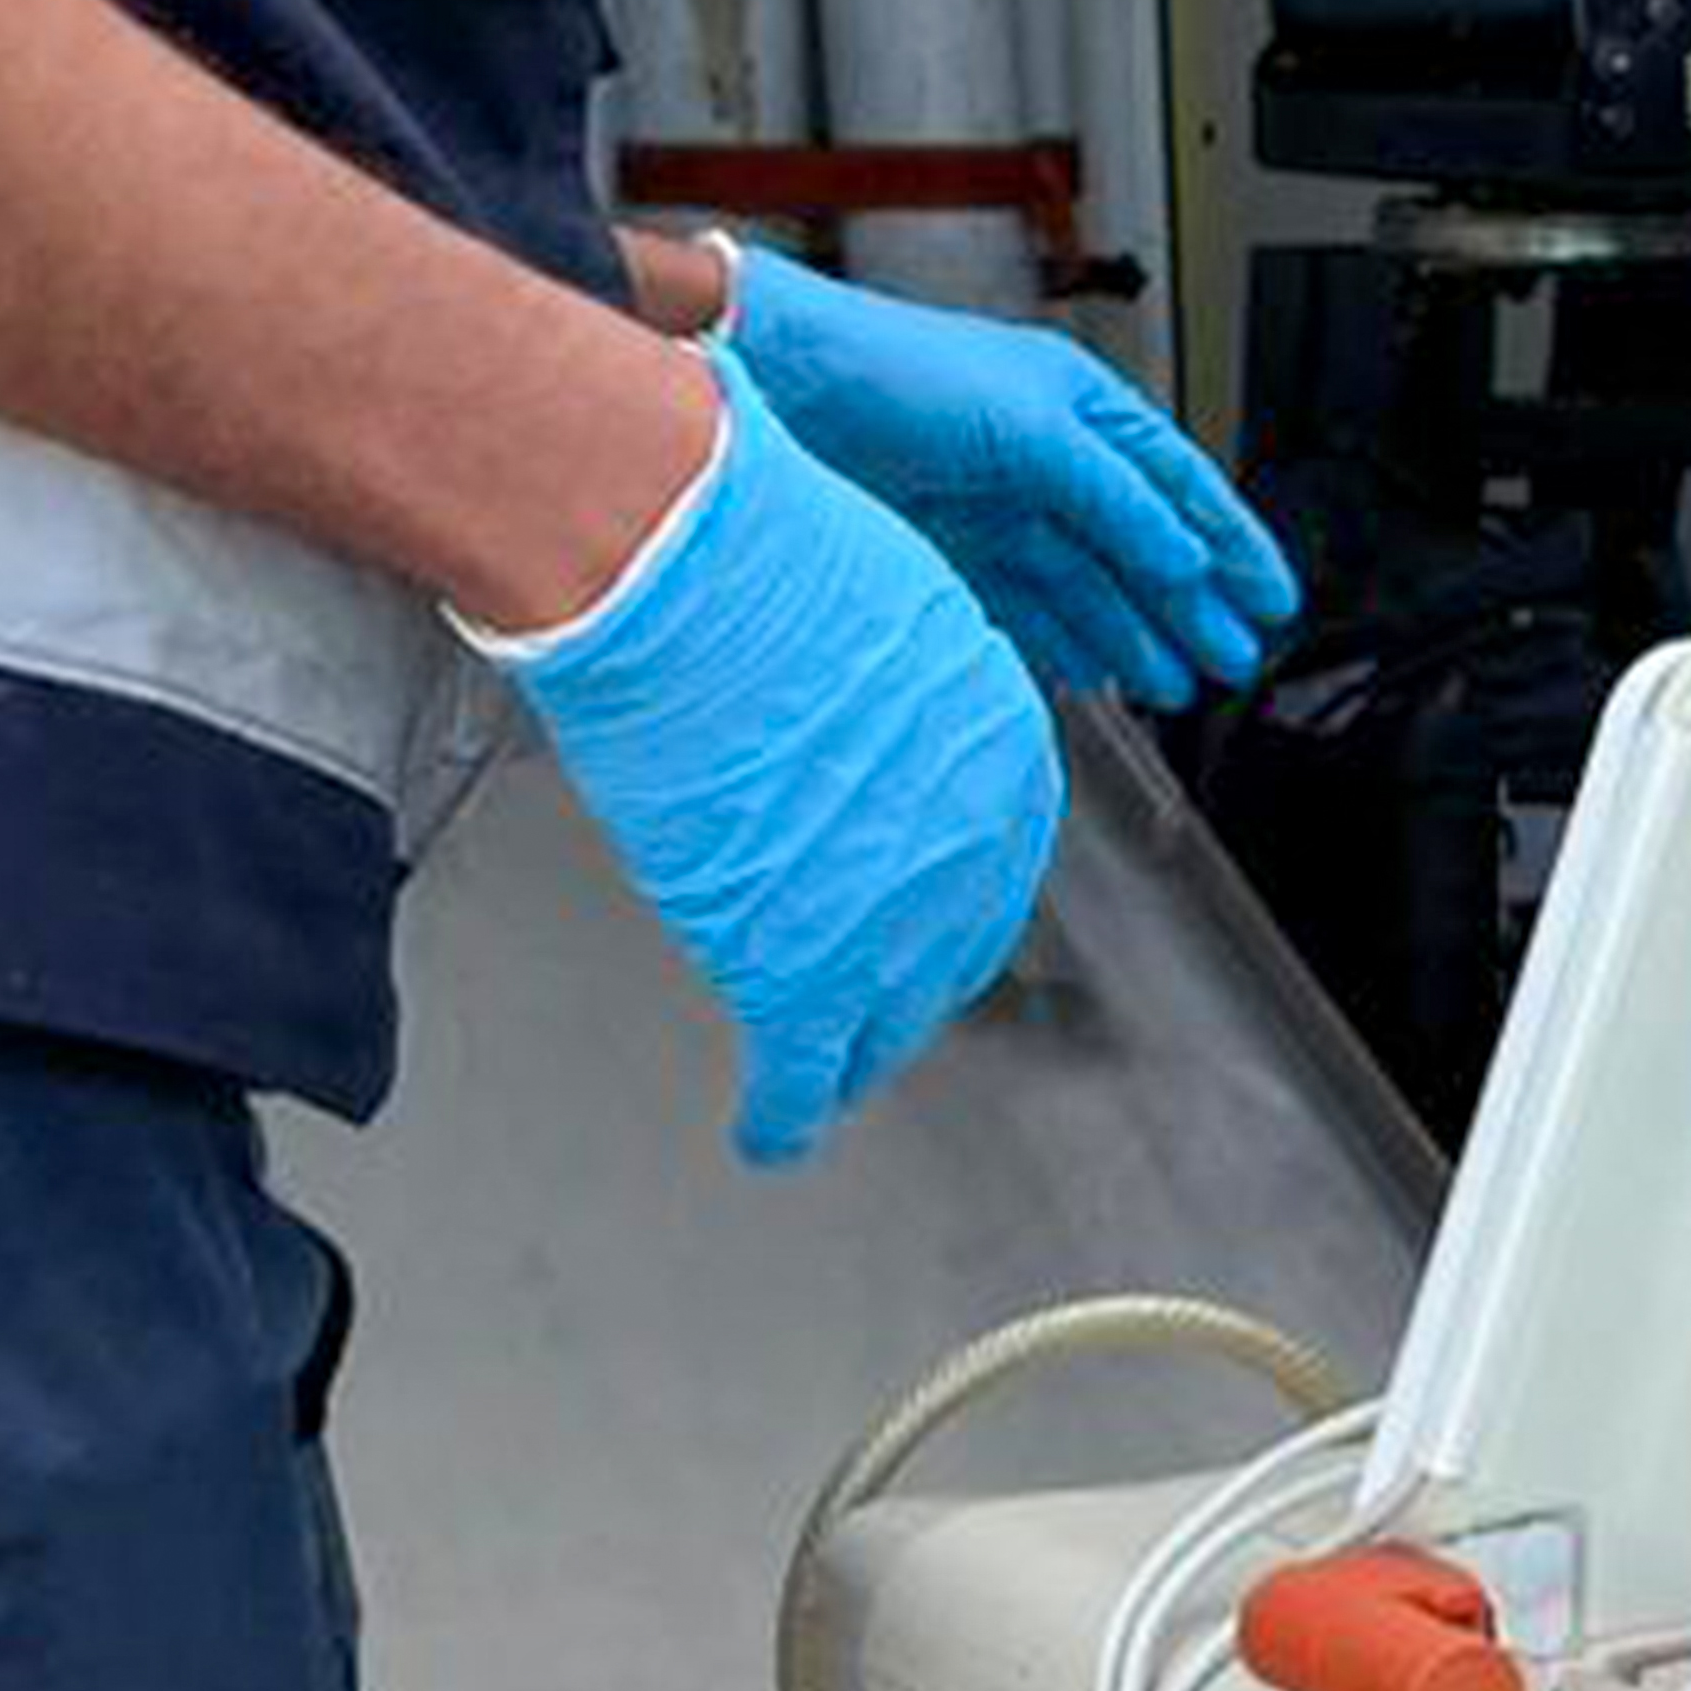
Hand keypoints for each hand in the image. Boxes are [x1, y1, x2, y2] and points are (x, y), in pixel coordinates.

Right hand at [479, 358, 1065, 1161]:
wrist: (687, 569)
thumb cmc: (759, 556)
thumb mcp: (880, 615)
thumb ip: (890, 701)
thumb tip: (853, 733)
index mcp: (1003, 748)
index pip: (989, 859)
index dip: (937, 898)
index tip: (907, 917)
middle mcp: (971, 842)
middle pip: (947, 950)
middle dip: (903, 983)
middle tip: (863, 1007)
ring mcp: (891, 913)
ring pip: (882, 1018)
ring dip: (850, 1052)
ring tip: (819, 1075)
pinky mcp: (799, 964)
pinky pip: (805, 1069)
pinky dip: (788, 1112)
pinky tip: (770, 1134)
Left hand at [714, 250, 1299, 701]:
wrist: (790, 386)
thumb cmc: (901, 369)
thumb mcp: (1039, 429)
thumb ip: (1117, 501)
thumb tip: (1180, 558)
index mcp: (1083, 407)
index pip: (1182, 486)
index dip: (1233, 545)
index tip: (1270, 599)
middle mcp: (1046, 454)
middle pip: (1140, 544)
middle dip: (1191, 605)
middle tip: (1229, 660)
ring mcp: (999, 501)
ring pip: (1087, 582)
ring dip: (1134, 633)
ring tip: (1171, 683)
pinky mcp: (950, 542)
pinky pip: (1027, 602)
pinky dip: (1064, 638)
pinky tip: (1091, 668)